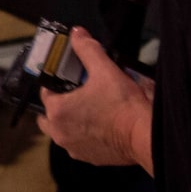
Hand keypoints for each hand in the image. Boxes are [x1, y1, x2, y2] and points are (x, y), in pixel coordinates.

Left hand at [36, 29, 153, 171]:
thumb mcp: (105, 70)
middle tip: (77, 94)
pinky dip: (85, 135)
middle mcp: (59, 132)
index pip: (46, 92)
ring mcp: (73, 148)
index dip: (56, 83)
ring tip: (90, 109)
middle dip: (59, 104)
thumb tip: (77, 33)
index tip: (69, 79)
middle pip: (49, 115)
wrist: (144, 135)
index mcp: (57, 111)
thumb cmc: (122, 105)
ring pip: (63, 131)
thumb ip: (88, 50)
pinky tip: (100, 125)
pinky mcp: (89, 158)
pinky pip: (79, 144)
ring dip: (71, 121)